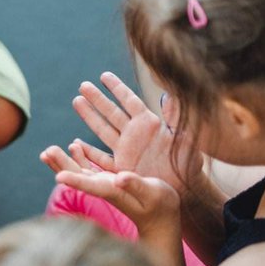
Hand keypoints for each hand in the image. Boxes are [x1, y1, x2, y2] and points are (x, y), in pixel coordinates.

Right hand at [41, 72, 199, 193]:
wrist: (184, 189)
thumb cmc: (188, 163)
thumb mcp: (184, 139)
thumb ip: (175, 118)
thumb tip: (170, 96)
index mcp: (148, 124)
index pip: (130, 101)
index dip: (117, 88)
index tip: (104, 76)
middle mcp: (134, 134)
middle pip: (111, 112)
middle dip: (97, 98)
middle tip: (83, 85)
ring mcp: (125, 149)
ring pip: (102, 129)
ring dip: (89, 116)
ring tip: (77, 101)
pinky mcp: (121, 167)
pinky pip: (101, 157)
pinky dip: (88, 151)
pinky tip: (76, 144)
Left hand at [48, 146, 182, 247]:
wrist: (160, 219)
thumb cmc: (160, 207)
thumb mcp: (153, 194)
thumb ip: (136, 185)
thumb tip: (119, 178)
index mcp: (113, 192)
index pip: (91, 187)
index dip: (75, 180)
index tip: (58, 177)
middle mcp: (104, 188)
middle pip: (78, 176)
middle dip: (61, 164)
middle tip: (46, 152)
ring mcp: (104, 184)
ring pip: (79, 171)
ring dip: (64, 160)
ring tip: (48, 150)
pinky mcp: (108, 181)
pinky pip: (90, 167)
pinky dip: (80, 156)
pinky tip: (74, 145)